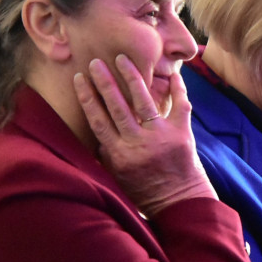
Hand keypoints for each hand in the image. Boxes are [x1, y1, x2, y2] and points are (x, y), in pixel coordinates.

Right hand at [74, 55, 216, 214]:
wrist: (179, 202)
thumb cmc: (144, 190)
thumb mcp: (117, 176)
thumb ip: (105, 154)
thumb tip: (91, 131)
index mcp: (119, 154)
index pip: (98, 120)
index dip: (87, 98)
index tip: (79, 79)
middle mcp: (138, 143)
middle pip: (117, 106)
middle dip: (105, 82)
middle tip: (96, 62)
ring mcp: (161, 136)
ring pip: (143, 100)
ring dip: (132, 77)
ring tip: (122, 59)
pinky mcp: (182, 134)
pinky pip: (180, 106)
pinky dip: (178, 89)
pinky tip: (173, 74)